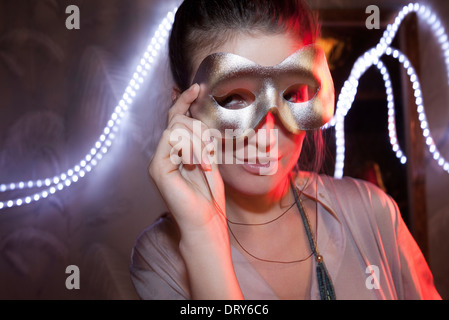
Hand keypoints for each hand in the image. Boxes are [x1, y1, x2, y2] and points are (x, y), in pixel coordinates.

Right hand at [149, 84, 226, 238]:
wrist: (207, 219)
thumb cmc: (209, 194)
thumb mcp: (209, 158)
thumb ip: (202, 139)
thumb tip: (202, 118)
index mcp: (175, 150)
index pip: (175, 118)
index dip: (184, 100)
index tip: (197, 87)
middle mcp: (164, 153)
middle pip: (177, 120)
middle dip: (199, 130)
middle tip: (210, 151)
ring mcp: (158, 160)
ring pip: (176, 128)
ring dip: (197, 142)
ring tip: (205, 163)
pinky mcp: (157, 167)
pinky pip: (171, 140)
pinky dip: (190, 149)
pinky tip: (197, 164)